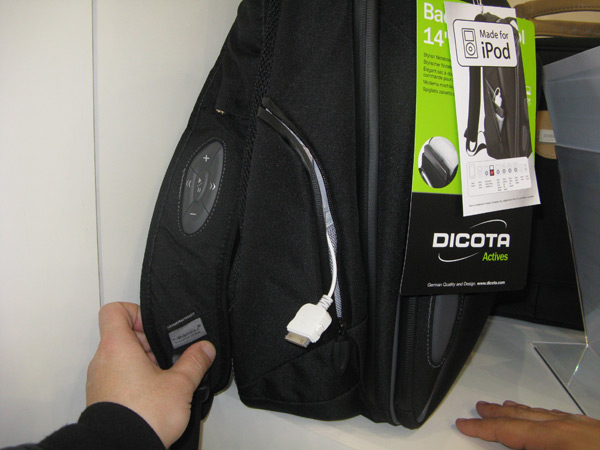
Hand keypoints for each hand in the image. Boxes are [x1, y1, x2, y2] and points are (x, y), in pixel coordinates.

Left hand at [86, 302, 214, 447]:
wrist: (119, 449)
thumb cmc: (142, 416)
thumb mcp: (179, 385)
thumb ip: (194, 362)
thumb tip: (205, 349)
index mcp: (117, 347)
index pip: (114, 310)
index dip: (135, 311)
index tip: (153, 327)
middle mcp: (102, 360)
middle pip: (120, 334)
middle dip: (147, 342)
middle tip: (167, 355)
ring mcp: (99, 381)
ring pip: (119, 358)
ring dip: (142, 362)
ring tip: (165, 377)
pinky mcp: (101, 399)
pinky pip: (116, 378)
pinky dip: (134, 379)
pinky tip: (155, 395)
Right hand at [456, 400, 599, 449]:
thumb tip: (514, 445)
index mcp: (563, 441)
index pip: (514, 433)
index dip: (485, 429)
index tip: (464, 424)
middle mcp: (575, 430)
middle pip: (528, 418)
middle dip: (500, 415)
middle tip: (479, 408)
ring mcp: (590, 430)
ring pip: (547, 415)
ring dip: (522, 412)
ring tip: (505, 408)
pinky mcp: (599, 432)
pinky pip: (565, 419)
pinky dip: (547, 416)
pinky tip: (548, 418)